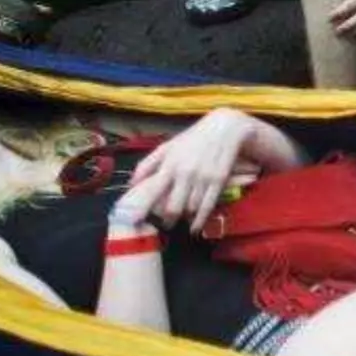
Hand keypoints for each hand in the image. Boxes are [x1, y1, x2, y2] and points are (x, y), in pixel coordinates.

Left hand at [122, 110, 251, 232]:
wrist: (224, 128)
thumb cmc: (192, 138)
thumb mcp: (167, 146)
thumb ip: (147, 164)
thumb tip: (131, 184)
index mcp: (169, 165)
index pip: (152, 192)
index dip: (142, 209)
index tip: (133, 223)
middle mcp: (185, 173)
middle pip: (173, 207)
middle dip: (168, 220)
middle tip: (164, 224)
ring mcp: (203, 178)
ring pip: (190, 209)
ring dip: (184, 218)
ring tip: (181, 220)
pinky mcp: (219, 181)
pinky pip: (208, 206)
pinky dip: (200, 220)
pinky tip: (195, 227)